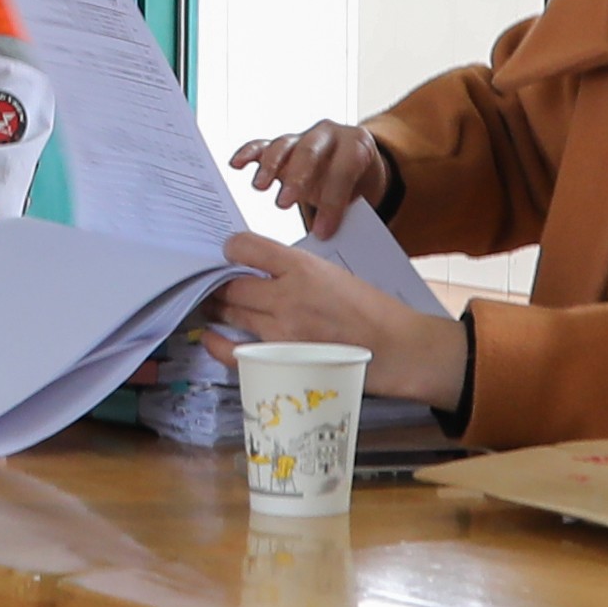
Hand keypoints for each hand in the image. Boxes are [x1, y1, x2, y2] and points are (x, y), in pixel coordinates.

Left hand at [212, 233, 466, 408]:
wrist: (397, 348)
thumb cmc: (371, 310)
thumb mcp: (333, 273)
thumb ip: (295, 271)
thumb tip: (260, 269)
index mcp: (302, 267)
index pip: (246, 246)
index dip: (231, 248)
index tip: (230, 253)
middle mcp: (286, 296)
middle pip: (230, 284)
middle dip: (219, 282)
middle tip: (215, 283)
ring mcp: (281, 331)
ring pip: (230, 313)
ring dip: (218, 308)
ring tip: (214, 305)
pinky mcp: (281, 360)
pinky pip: (235, 352)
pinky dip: (217, 343)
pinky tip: (210, 336)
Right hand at [231, 121, 385, 229]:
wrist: (357, 166)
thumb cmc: (358, 182)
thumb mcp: (363, 195)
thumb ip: (348, 211)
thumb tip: (328, 240)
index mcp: (356, 146)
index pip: (343, 170)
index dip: (333, 201)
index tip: (323, 231)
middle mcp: (329, 135)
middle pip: (310, 152)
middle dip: (296, 178)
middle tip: (283, 204)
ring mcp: (303, 137)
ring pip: (284, 146)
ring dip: (270, 166)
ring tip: (260, 187)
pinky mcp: (284, 144)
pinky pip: (264, 144)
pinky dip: (249, 153)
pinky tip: (237, 163)